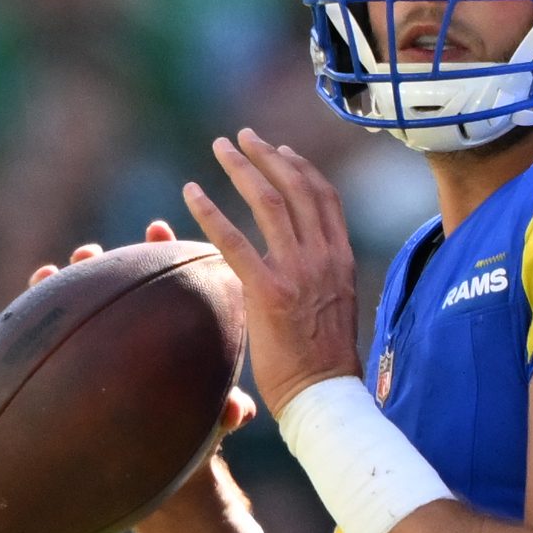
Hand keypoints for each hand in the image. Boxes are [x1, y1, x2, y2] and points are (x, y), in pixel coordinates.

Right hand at [29, 221, 258, 439]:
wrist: (159, 466)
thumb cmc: (191, 434)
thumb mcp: (210, 419)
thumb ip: (226, 411)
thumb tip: (238, 410)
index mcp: (172, 331)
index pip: (170, 279)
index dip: (162, 249)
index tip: (157, 228)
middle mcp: (138, 331)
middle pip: (125, 284)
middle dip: (107, 264)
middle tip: (92, 252)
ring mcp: (107, 344)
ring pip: (87, 303)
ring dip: (74, 281)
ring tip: (59, 271)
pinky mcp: (77, 365)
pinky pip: (56, 335)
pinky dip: (41, 308)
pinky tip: (37, 288)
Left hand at [183, 129, 361, 417]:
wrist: (326, 396)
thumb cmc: (324, 362)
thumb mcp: (335, 305)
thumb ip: (320, 276)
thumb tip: (302, 265)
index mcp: (341, 258)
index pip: (324, 197)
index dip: (301, 168)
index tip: (280, 150)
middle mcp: (324, 257)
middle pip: (297, 188)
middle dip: (267, 155)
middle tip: (242, 137)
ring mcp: (298, 272)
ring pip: (268, 202)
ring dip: (242, 168)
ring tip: (220, 148)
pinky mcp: (269, 293)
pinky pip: (234, 241)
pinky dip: (209, 212)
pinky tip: (190, 191)